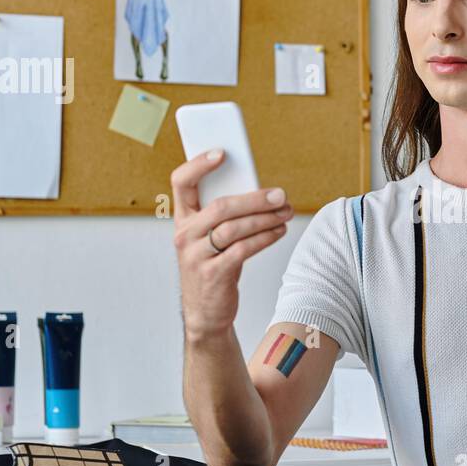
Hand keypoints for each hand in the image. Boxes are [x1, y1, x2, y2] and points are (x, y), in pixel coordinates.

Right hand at [170, 149, 293, 338]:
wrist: (206, 312)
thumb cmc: (214, 266)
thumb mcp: (212, 238)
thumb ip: (226, 215)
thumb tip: (263, 193)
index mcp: (183, 219)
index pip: (181, 182)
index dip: (199, 164)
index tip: (222, 153)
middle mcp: (185, 235)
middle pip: (221, 206)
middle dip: (255, 198)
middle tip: (280, 195)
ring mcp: (196, 256)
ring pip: (235, 228)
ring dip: (266, 219)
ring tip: (285, 214)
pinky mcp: (213, 274)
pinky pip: (243, 249)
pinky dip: (265, 238)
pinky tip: (278, 232)